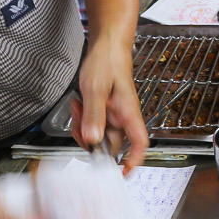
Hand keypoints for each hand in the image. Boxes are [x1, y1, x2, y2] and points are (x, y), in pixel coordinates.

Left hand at [73, 36, 148, 170]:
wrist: (107, 45)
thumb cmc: (108, 61)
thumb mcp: (96, 89)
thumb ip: (94, 116)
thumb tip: (93, 141)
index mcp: (128, 112)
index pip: (140, 143)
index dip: (135, 160)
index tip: (124, 173)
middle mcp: (123, 115)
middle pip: (112, 142)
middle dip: (92, 140)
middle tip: (79, 127)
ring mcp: (114, 112)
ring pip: (99, 133)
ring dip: (84, 126)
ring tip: (78, 108)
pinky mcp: (105, 107)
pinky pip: (93, 122)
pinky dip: (83, 117)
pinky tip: (78, 103)